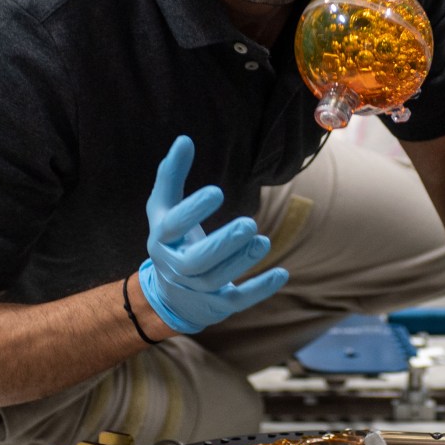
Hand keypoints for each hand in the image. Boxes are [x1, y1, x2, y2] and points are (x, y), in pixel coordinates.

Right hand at [137, 136, 289, 334]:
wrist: (168, 295)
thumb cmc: (172, 239)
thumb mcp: (164, 208)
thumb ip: (172, 175)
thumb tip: (184, 139)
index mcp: (162, 240)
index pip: (173, 226)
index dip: (192, 210)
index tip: (217, 191)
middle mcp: (176, 267)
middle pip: (196, 261)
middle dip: (223, 244)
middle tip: (249, 223)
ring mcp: (196, 289)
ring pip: (217, 280)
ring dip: (241, 261)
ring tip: (262, 240)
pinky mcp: (217, 305)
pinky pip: (238, 300)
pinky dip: (259, 290)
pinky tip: (282, 273)